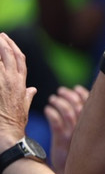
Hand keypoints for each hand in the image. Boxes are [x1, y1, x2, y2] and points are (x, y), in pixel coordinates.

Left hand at [0, 33, 35, 148]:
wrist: (8, 133)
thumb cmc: (15, 123)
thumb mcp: (24, 107)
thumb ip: (28, 96)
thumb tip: (32, 90)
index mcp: (22, 84)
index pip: (20, 60)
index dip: (14, 48)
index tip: (7, 40)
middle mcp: (14, 80)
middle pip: (10, 55)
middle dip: (4, 43)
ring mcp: (3, 82)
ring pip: (1, 58)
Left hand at [44, 86, 88, 173]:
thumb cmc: (82, 155)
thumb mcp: (89, 139)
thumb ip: (89, 124)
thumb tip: (86, 106)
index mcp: (94, 127)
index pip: (91, 104)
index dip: (84, 94)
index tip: (76, 88)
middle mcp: (86, 130)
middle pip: (79, 105)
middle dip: (69, 94)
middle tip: (61, 91)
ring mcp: (74, 135)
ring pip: (66, 111)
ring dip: (58, 102)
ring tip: (52, 99)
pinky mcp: (61, 141)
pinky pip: (55, 123)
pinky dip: (50, 113)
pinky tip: (47, 110)